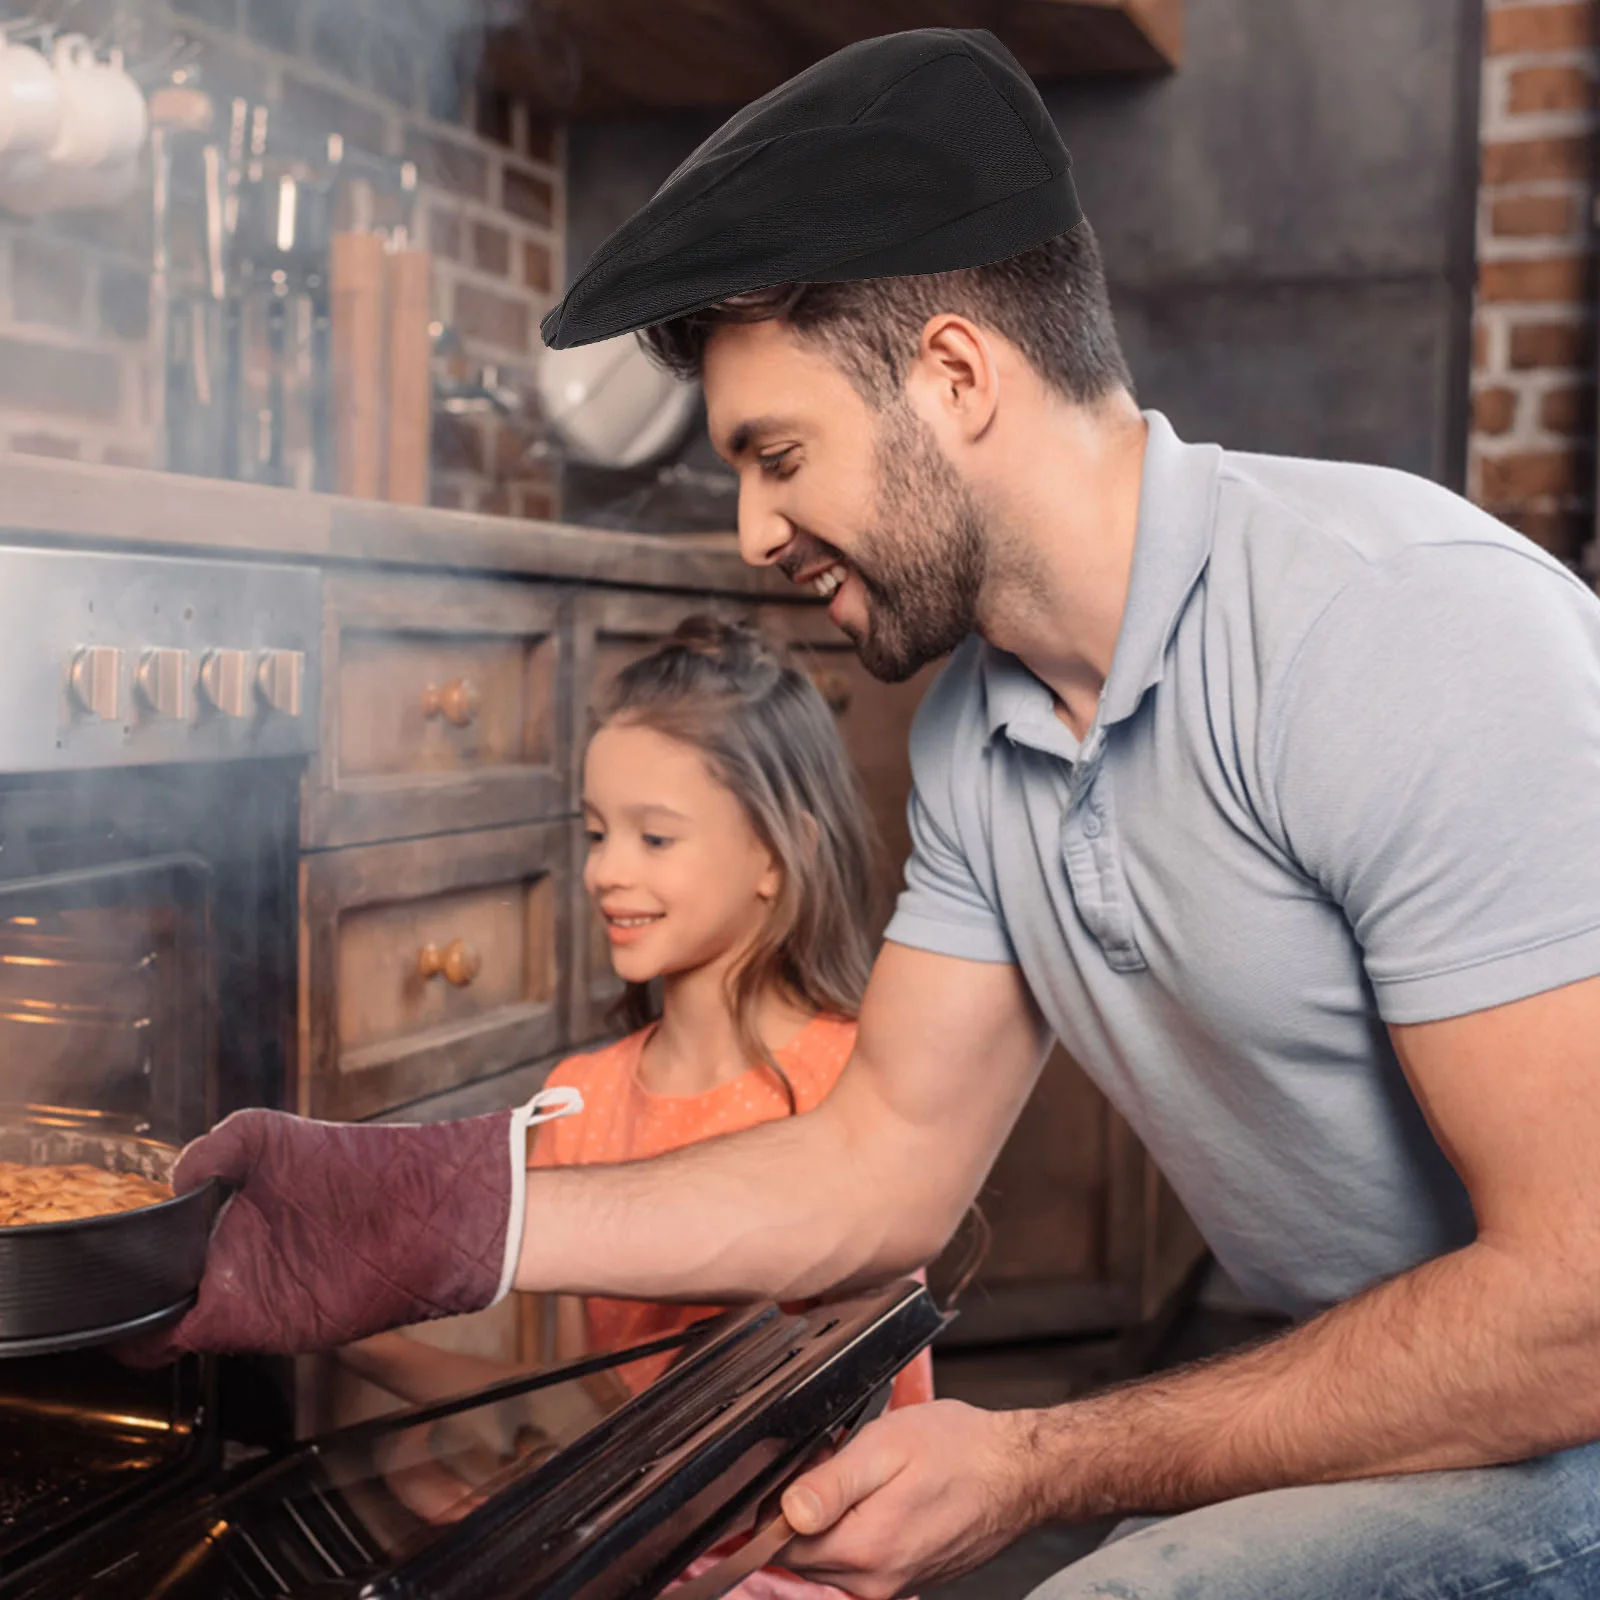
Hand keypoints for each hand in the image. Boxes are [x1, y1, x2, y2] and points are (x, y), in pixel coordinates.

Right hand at [120, 1106, 518, 1360]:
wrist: (424, 1204)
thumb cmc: (359, 1163)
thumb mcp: (274, 1135)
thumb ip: (219, 1144)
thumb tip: (176, 1177)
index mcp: (224, 1224)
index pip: (154, 1254)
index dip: (119, 1260)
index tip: (95, 1250)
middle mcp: (228, 1265)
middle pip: (147, 1295)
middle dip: (114, 1294)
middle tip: (94, 1278)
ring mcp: (245, 1296)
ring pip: (161, 1325)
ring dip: (133, 1317)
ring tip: (117, 1293)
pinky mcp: (267, 1322)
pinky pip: (199, 1341)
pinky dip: (162, 1337)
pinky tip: (158, 1308)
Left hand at [779, 1400, 1042, 1598]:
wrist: (1019, 1473)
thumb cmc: (960, 1451)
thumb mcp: (887, 1446)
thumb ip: (831, 1483)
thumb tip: (785, 1511)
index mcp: (865, 1549)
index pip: (781, 1544)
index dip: (778, 1500)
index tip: (804, 1464)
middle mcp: (876, 1581)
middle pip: (802, 1553)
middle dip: (803, 1508)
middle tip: (834, 1458)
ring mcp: (893, 1585)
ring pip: (829, 1557)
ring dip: (830, 1517)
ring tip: (862, 1472)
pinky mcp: (906, 1578)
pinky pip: (859, 1559)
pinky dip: (856, 1527)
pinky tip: (881, 1492)